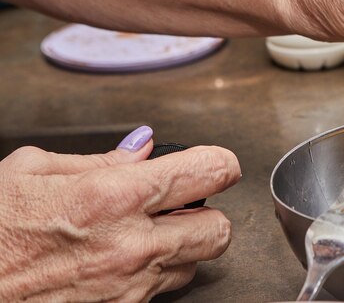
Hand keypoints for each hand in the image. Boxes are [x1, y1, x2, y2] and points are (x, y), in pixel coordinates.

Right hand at [0, 126, 240, 300]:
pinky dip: (155, 273)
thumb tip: (143, 147)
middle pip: (220, 229)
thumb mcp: (31, 171)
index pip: (209, 171)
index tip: (217, 162)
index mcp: (112, 196)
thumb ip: (100, 158)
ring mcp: (127, 287)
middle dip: (209, 212)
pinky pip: (162, 291)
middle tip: (186, 203)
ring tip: (147, 232)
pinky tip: (123, 260)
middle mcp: (129, 245)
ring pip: (195, 263)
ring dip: (182, 245)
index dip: (220, 162)